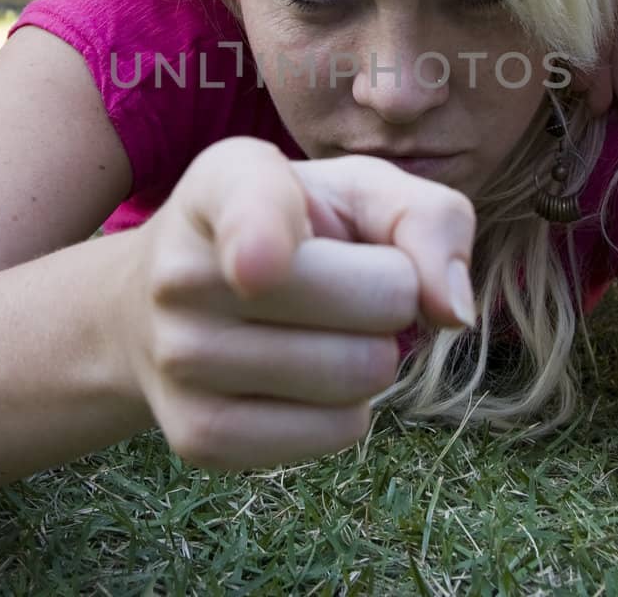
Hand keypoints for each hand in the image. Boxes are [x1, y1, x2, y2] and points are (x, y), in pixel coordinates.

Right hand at [121, 136, 476, 469]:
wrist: (165, 304)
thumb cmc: (294, 231)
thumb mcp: (359, 191)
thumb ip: (427, 218)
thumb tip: (452, 313)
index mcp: (223, 183)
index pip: (249, 213)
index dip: (261, 240)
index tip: (258, 270)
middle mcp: (183, 271)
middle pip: (377, 302)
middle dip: (392, 297)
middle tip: (345, 286)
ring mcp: (178, 359)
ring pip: (360, 376)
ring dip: (372, 356)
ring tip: (321, 329)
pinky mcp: (194, 434)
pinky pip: (336, 433)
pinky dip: (345, 410)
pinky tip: (302, 379)